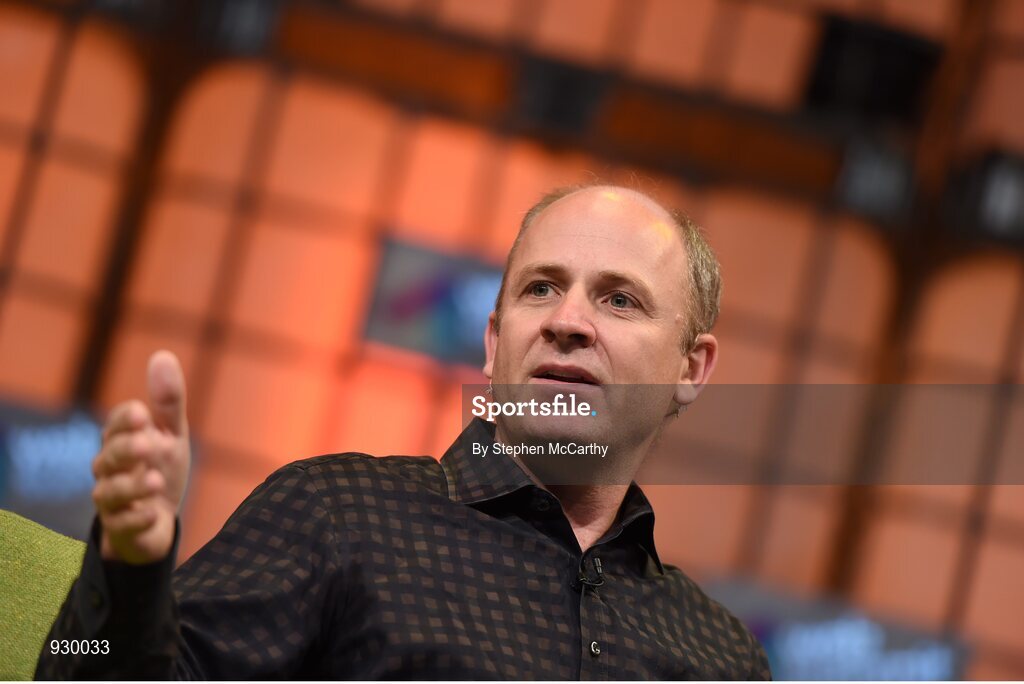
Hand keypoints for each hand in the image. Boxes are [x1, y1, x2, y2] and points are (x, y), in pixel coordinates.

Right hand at [92, 350, 190, 563]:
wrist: (157, 521)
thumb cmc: (160, 468)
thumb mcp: (172, 435)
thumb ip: (168, 401)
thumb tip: (162, 354)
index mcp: (121, 440)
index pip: (115, 425)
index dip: (125, 421)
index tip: (142, 414)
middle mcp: (109, 469)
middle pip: (109, 456)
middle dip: (127, 449)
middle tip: (148, 444)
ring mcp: (112, 500)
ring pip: (110, 491)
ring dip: (132, 485)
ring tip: (155, 480)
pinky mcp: (121, 528)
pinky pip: (122, 524)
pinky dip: (137, 517)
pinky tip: (153, 512)